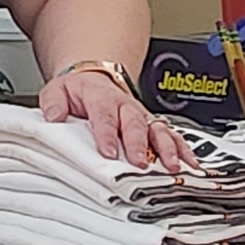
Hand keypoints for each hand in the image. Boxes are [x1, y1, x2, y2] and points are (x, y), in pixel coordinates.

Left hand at [42, 62, 196, 172]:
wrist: (95, 78)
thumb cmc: (79, 90)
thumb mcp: (57, 90)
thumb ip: (54, 104)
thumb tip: (53, 118)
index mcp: (102, 97)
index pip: (104, 115)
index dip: (106, 134)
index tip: (107, 152)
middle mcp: (126, 106)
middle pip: (136, 124)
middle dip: (140, 145)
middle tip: (140, 163)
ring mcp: (143, 116)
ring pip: (159, 130)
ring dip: (168, 149)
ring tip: (172, 166)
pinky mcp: (154, 125)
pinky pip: (172, 136)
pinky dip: (183, 150)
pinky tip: (190, 164)